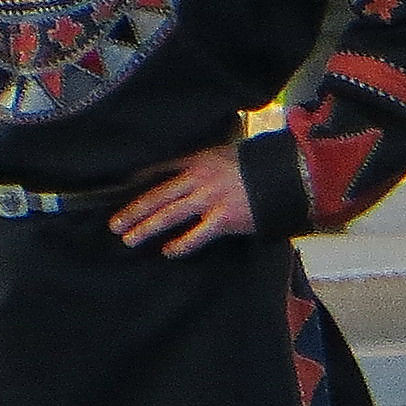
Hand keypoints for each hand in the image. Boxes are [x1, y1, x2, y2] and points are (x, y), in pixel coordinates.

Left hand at [112, 143, 253, 253]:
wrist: (289, 174)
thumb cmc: (260, 165)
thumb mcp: (229, 154)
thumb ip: (208, 164)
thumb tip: (191, 177)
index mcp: (199, 160)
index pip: (159, 168)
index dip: (138, 179)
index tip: (120, 189)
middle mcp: (200, 178)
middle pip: (157, 195)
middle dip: (133, 211)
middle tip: (115, 224)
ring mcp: (211, 199)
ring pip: (169, 215)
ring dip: (146, 228)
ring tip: (129, 239)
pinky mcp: (224, 219)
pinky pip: (195, 235)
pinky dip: (180, 245)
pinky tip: (168, 251)